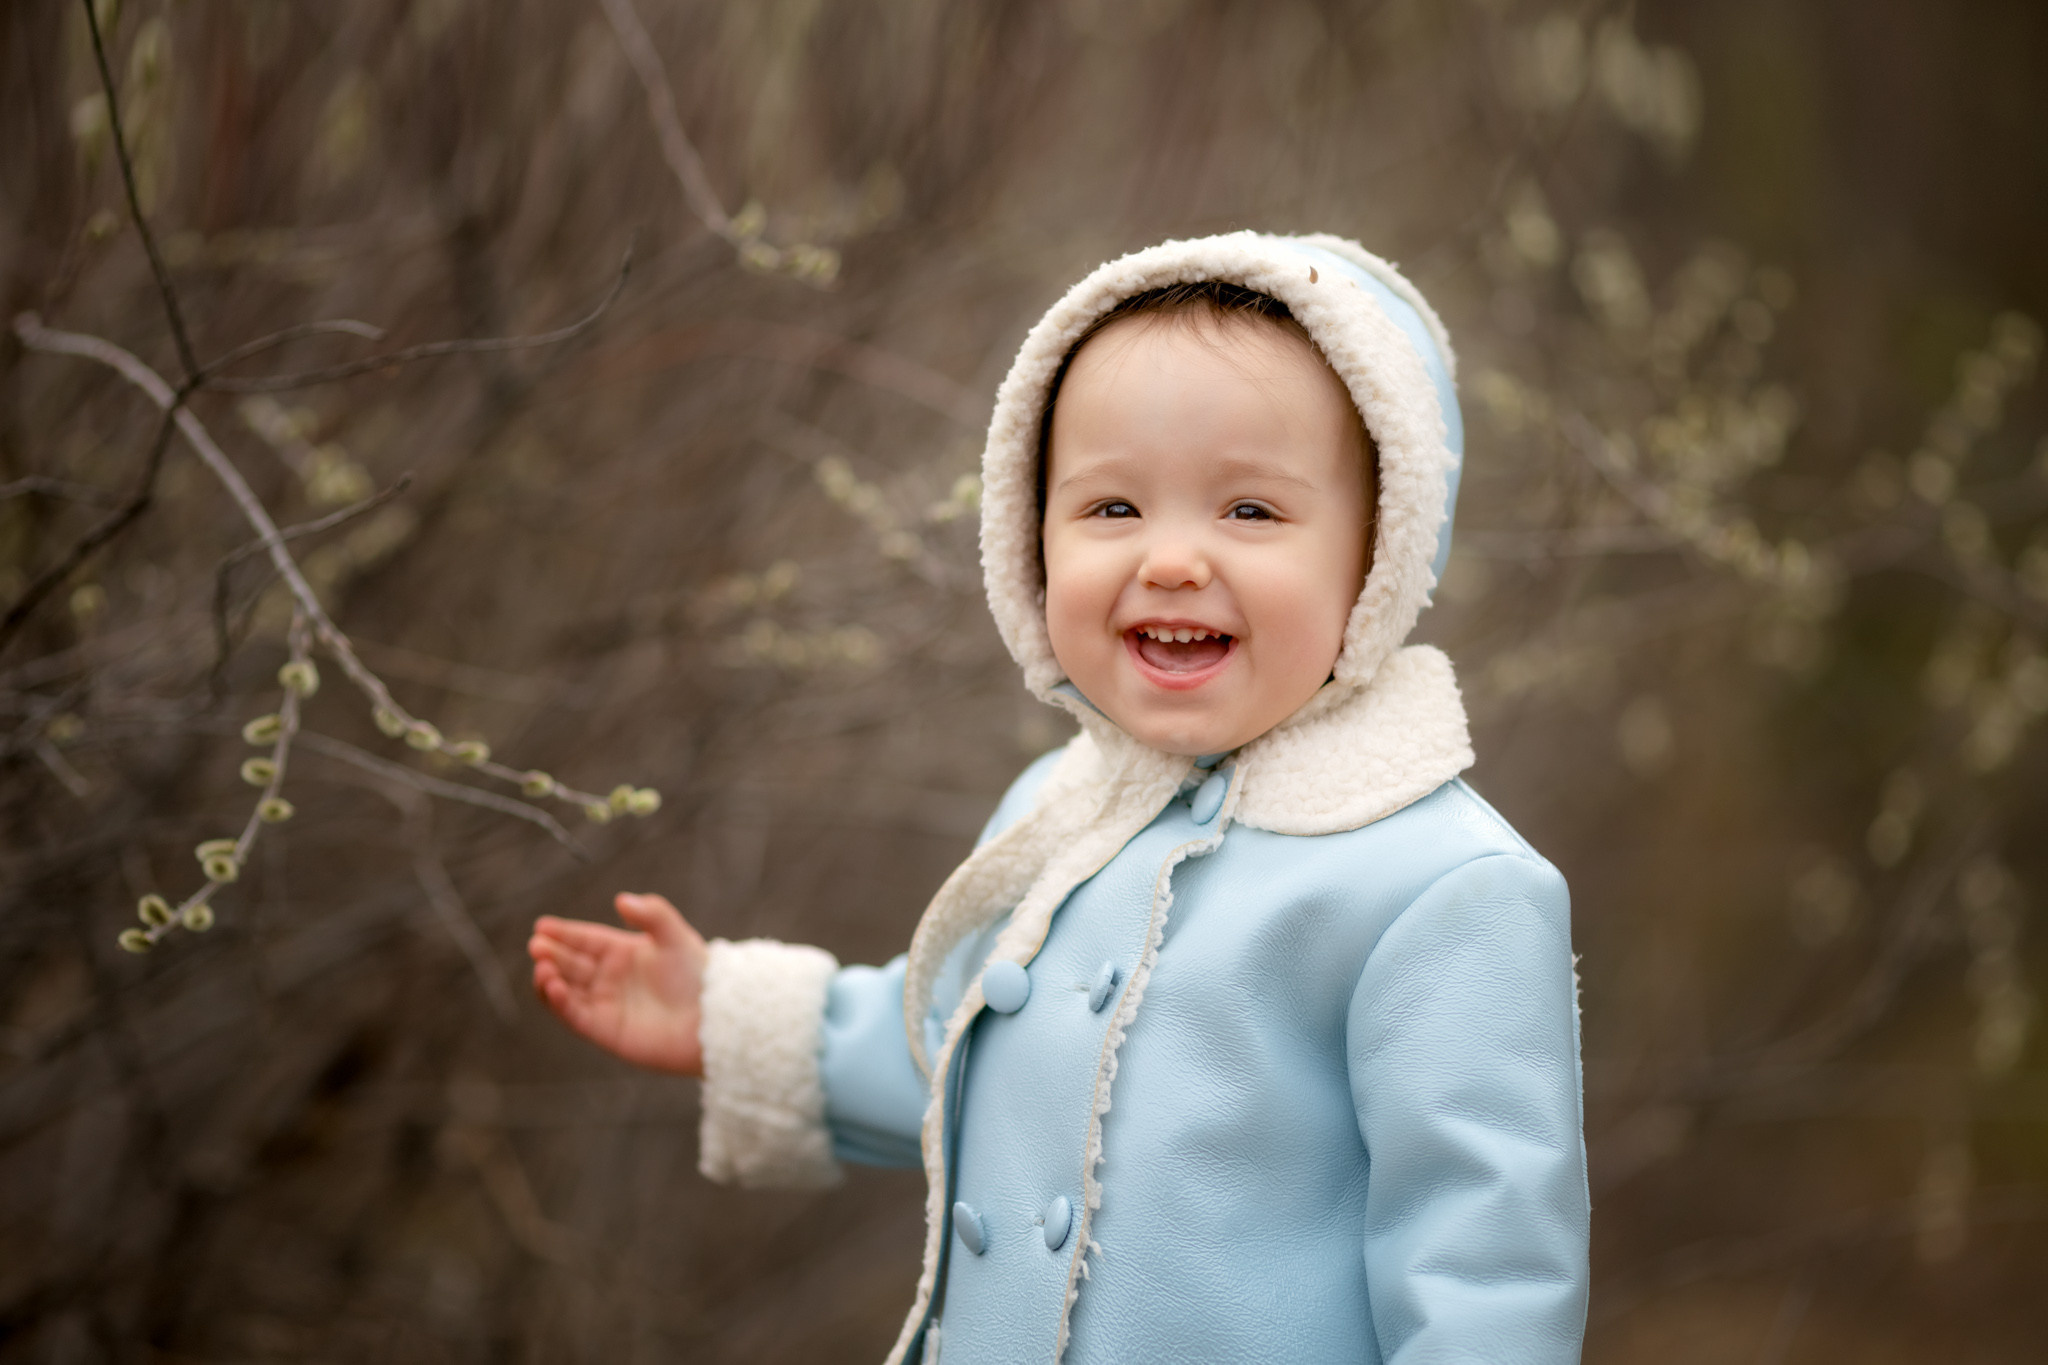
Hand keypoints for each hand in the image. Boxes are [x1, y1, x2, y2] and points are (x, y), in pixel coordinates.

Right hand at [528, 893, 707, 1075]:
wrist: (712, 1018)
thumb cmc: (698, 976)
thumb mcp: (676, 936)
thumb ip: (652, 914)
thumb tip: (621, 899)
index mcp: (623, 952)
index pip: (585, 939)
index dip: (563, 933)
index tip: (541, 926)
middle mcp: (609, 978)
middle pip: (570, 963)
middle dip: (550, 954)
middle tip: (537, 945)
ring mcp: (604, 1004)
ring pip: (565, 990)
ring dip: (549, 979)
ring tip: (544, 967)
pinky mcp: (603, 1030)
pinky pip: (574, 1015)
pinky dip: (559, 1003)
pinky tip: (554, 988)